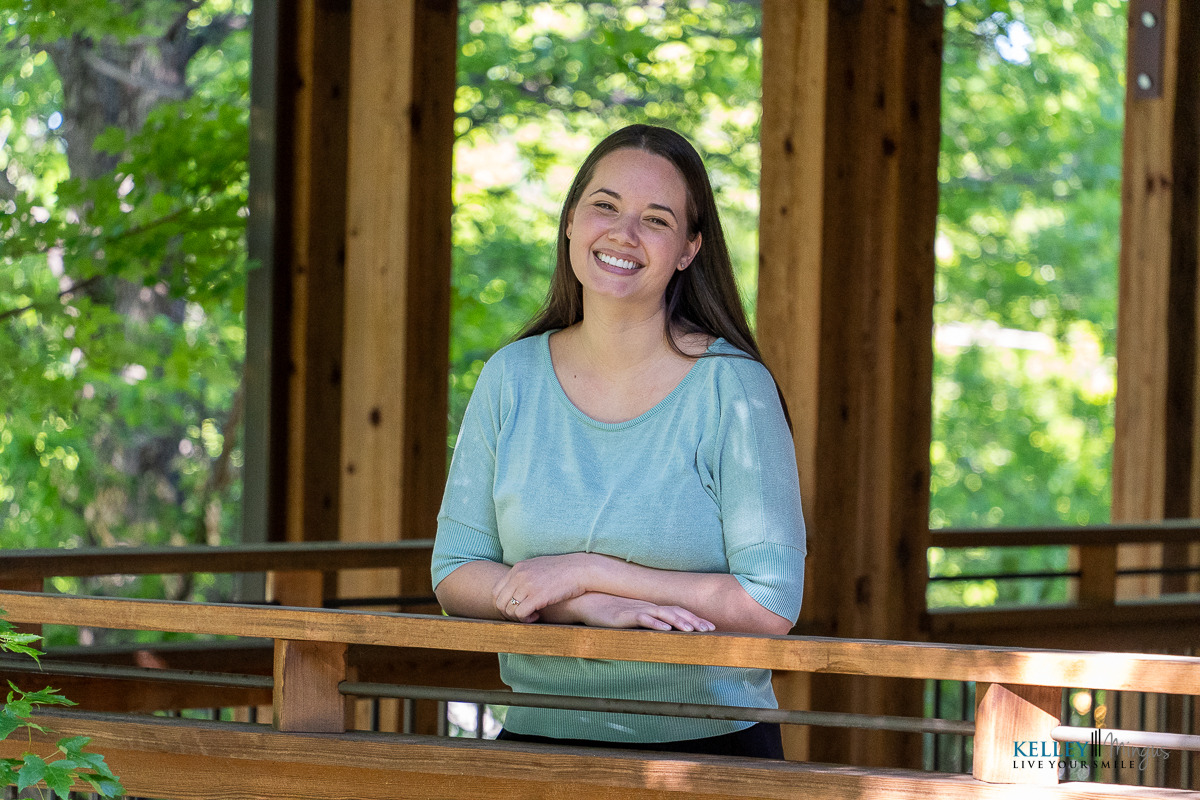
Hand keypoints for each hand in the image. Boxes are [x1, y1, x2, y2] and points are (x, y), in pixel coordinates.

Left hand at [492, 553, 596, 621]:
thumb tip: (516, 590)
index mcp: (518, 568)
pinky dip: (526, 619)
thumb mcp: (538, 567)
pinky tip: (537, 616)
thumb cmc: (563, 570)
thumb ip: (524, 576)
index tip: (516, 608)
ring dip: (518, 617)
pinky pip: (520, 614)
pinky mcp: (537, 596)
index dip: (504, 604)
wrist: (581, 569)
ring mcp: (527, 585)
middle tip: (522, 616)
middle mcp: (519, 575)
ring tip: (532, 616)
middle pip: (500, 602)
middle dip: (509, 613)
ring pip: (509, 609)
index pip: (497, 591)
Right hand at [566, 593, 715, 631]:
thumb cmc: (610, 612)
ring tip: (692, 629)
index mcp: (652, 608)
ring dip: (678, 621)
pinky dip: (655, 622)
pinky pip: (642, 618)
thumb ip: (647, 622)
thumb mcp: (632, 618)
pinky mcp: (625, 616)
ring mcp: (637, 610)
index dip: (694, 618)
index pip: (678, 612)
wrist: (587, 602)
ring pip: (662, 614)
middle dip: (693, 620)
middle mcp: (648, 607)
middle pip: (676, 611)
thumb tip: (664, 632)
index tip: (710, 627)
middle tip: (709, 629)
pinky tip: (665, 628)